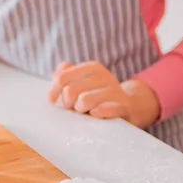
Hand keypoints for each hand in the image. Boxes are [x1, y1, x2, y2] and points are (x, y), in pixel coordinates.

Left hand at [47, 61, 161, 127]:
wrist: (129, 106)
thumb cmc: (97, 96)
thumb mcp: (82, 82)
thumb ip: (65, 75)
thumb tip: (56, 75)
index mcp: (92, 68)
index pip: (61, 78)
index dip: (53, 92)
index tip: (52, 101)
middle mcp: (104, 76)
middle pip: (70, 91)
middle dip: (67, 104)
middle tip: (73, 108)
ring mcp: (115, 91)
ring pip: (83, 102)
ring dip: (80, 111)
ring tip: (86, 112)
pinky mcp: (123, 106)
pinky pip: (101, 111)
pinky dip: (94, 115)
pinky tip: (96, 115)